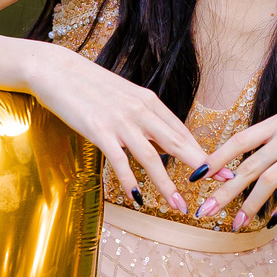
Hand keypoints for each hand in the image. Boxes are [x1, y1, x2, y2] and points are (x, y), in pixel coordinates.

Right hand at [24, 42, 204, 213]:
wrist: (56, 70)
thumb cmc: (90, 85)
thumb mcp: (124, 98)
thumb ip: (144, 119)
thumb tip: (162, 144)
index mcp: (148, 101)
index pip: (181, 131)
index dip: (201, 152)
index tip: (219, 168)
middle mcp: (139, 110)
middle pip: (176, 143)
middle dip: (200, 166)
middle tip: (221, 183)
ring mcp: (119, 121)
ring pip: (151, 157)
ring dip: (167, 184)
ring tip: (179, 205)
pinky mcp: (98, 131)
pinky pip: (119, 161)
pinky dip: (129, 181)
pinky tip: (137, 198)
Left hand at [198, 87, 276, 229]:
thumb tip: (260, 153)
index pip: (238, 141)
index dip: (215, 159)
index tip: (197, 176)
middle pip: (246, 167)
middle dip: (222, 192)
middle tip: (203, 211)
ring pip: (266, 182)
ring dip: (248, 206)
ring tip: (235, 225)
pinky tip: (272, 222)